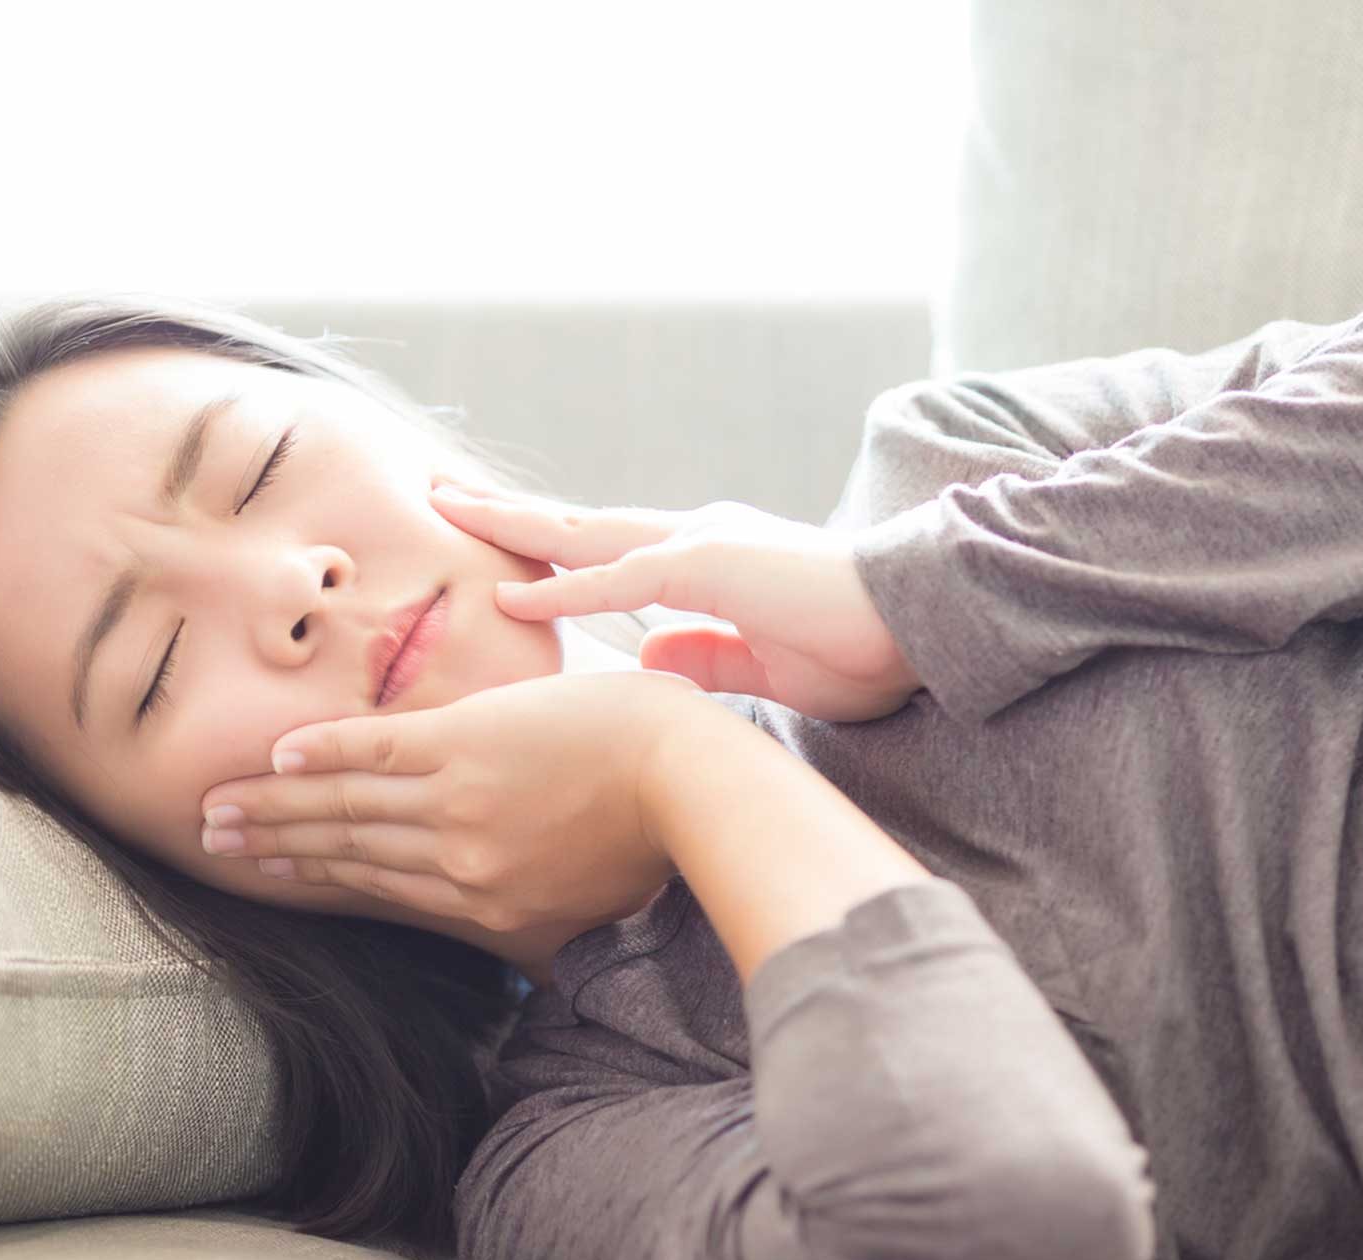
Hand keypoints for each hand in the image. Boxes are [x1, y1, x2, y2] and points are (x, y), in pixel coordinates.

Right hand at [198, 668, 713, 936]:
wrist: (688, 782)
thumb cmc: (656, 839)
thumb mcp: (591, 906)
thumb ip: (537, 918)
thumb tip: (516, 944)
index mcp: (488, 907)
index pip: (388, 887)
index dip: (323, 877)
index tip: (274, 872)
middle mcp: (457, 865)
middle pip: (351, 851)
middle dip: (279, 849)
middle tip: (216, 843)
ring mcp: (455, 804)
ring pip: (348, 807)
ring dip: (276, 808)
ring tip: (220, 811)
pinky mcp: (464, 745)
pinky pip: (375, 752)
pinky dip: (324, 754)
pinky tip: (277, 757)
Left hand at [428, 473, 922, 722]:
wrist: (921, 626)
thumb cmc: (858, 647)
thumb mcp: (763, 660)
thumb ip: (705, 653)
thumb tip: (648, 653)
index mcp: (707, 559)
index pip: (609, 550)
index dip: (548, 546)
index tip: (495, 545)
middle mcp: (694, 537)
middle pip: (580, 523)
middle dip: (509, 514)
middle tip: (442, 495)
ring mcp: (701, 544)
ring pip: (587, 531)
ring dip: (515, 526)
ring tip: (449, 511)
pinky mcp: (713, 567)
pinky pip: (622, 577)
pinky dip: (564, 587)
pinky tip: (513, 592)